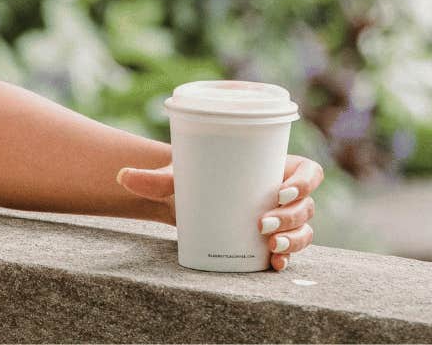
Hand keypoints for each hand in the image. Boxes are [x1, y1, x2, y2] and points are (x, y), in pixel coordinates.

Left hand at [116, 154, 326, 270]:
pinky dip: (286, 260)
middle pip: (307, 207)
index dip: (305, 182)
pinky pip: (290, 253)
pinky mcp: (272, 243)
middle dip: (293, 217)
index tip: (280, 191)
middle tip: (263, 223)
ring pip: (304, 231)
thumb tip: (121, 176)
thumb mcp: (179, 175)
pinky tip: (274, 264)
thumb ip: (154, 178)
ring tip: (269, 245)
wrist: (188, 201)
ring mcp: (281, 221)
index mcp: (277, 167)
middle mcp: (285, 195)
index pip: (310, 173)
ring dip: (293, 240)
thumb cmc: (194, 178)